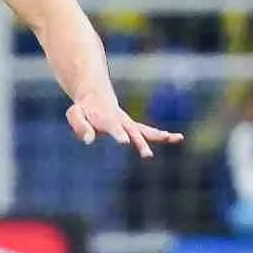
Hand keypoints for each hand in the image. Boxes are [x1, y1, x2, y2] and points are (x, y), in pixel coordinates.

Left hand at [66, 95, 183, 158]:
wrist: (95, 96)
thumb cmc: (83, 109)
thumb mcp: (75, 114)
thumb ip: (80, 125)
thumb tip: (88, 141)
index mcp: (105, 118)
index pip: (113, 127)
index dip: (118, 134)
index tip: (124, 142)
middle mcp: (121, 121)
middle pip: (132, 132)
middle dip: (140, 143)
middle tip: (147, 155)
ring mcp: (129, 124)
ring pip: (145, 131)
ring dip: (159, 136)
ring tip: (175, 138)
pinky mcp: (133, 127)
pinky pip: (148, 132)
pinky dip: (162, 135)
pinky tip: (177, 138)